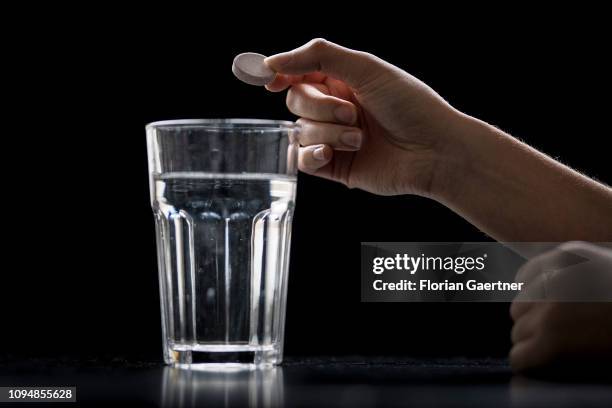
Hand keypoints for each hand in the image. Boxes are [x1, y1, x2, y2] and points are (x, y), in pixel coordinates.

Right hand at [265, 38, 460, 195]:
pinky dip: (313, 155)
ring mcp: (335, 138)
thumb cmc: (410, 104)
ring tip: (360, 138)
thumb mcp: (366, 68)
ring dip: (329, 132)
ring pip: (301, 131)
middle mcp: (337, 108)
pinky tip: (331, 154)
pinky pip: (303, 159)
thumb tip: (273, 61)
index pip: (300, 73)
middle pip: (296, 101)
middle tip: (352, 113)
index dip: (282, 74)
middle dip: (319, 106)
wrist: (434, 151)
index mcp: (344, 81)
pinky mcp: (335, 167)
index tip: (268, 79)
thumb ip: (318, 56)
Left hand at [510, 242, 611, 374]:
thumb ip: (574, 270)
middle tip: (568, 336)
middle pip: (518, 308)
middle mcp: (554, 281)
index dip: (538, 299)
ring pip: (518, 333)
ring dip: (537, 345)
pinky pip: (520, 358)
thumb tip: (524, 282)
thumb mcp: (606, 268)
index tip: (553, 312)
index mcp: (568, 257)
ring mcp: (549, 313)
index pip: (525, 277)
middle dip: (536, 323)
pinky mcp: (549, 346)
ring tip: (571, 350)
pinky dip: (533, 366)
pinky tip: (557, 367)